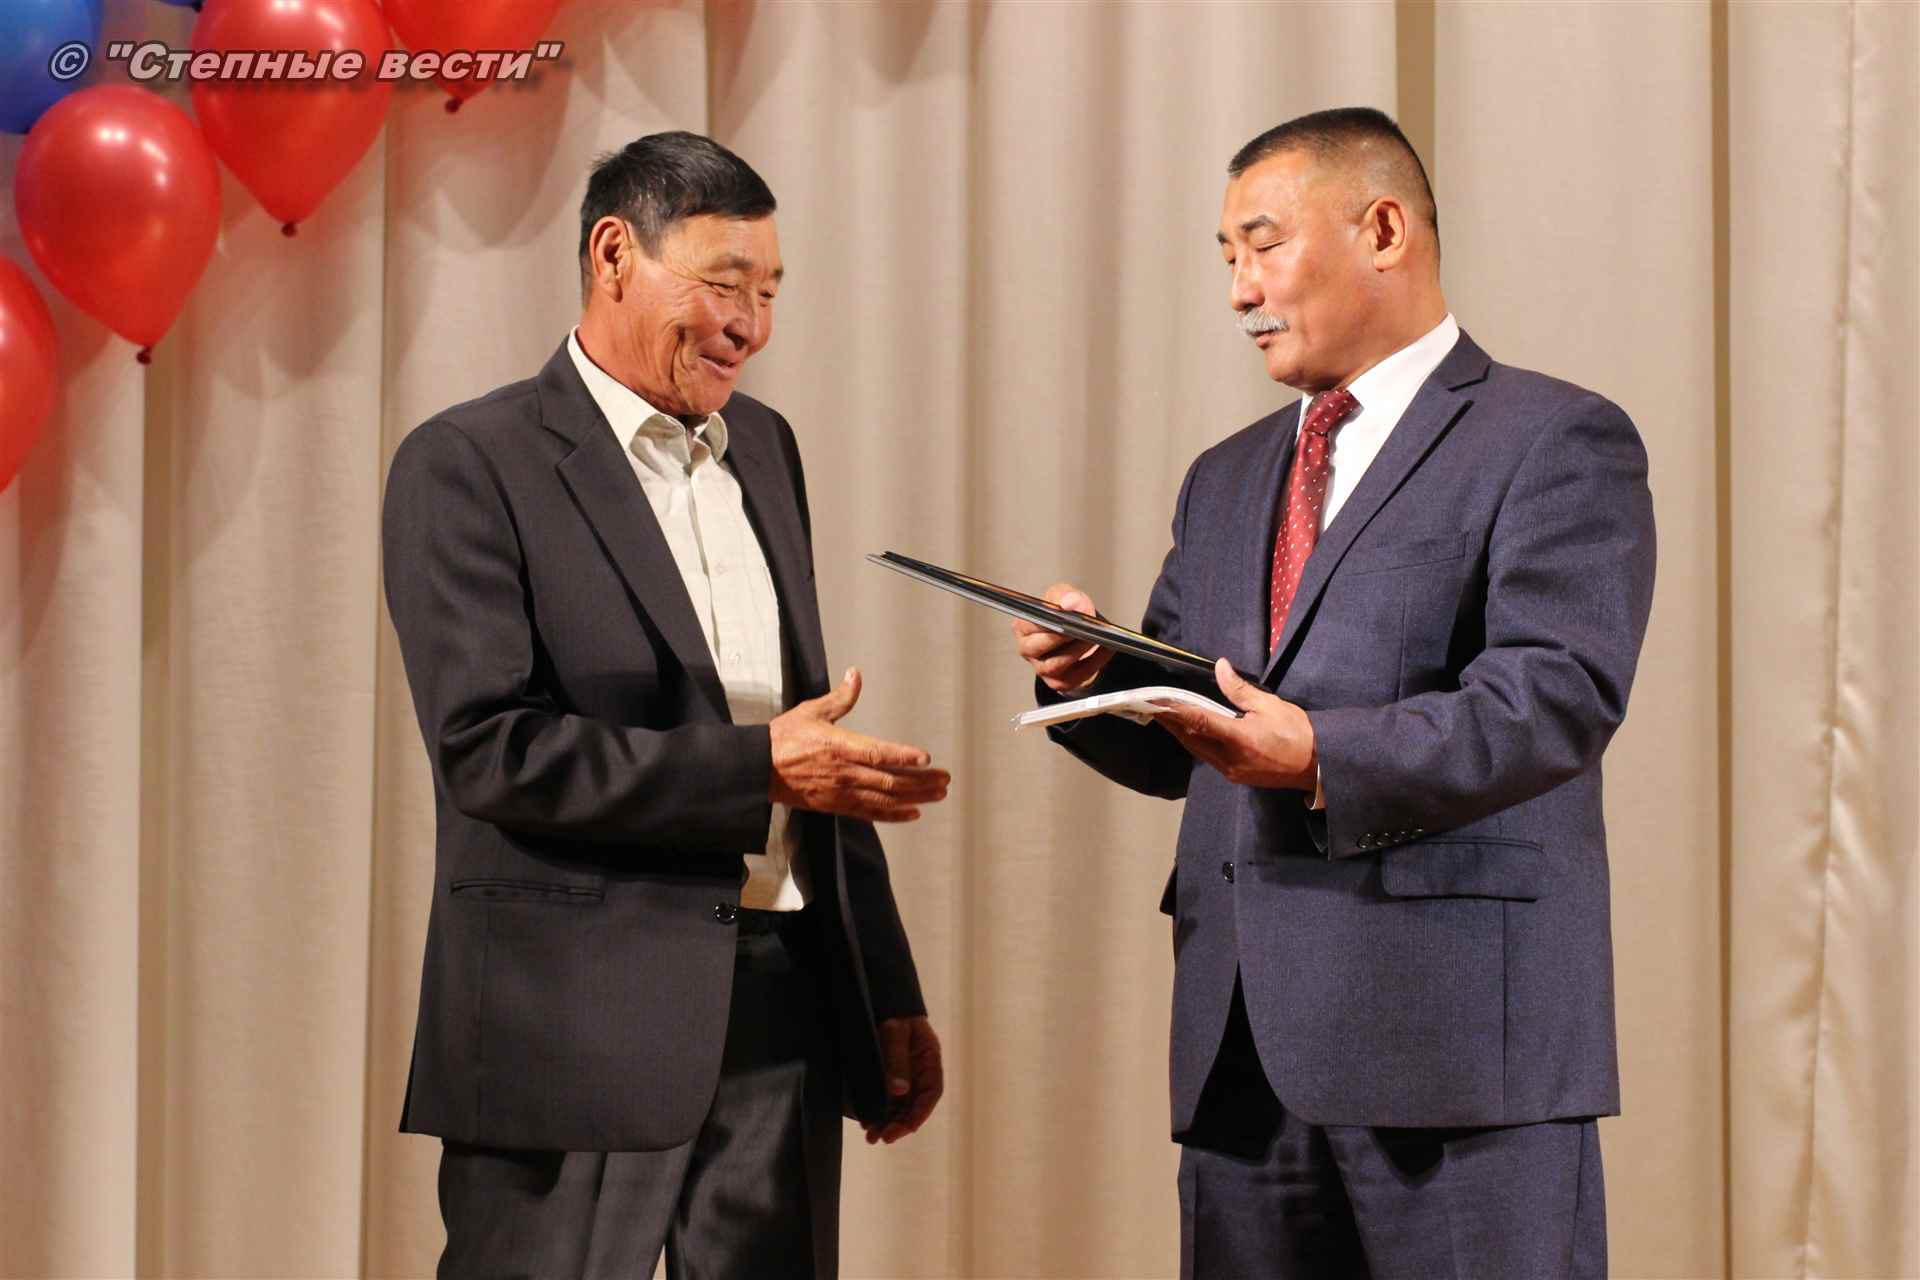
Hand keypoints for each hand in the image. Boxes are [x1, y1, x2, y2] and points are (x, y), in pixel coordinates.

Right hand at [769, 668, 949, 821]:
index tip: (927, 758)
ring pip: (886, 800)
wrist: (759, 769)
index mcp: (840, 747)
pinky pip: (870, 814)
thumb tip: (856, 674)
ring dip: (916, 798)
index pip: (879, 753)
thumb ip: (840, 697)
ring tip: (938, 795)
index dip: (904, 756)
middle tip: (945, 779)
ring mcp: (842, 793)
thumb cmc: (785, 738)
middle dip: (922, 782)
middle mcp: (845, 773)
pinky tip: (913, 813)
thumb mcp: (812, 711)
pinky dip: (894, 815)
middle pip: (891, 781)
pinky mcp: (837, 806)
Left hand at [863, 1015, 942, 1143]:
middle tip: (882, 1138)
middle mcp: (919, 1072)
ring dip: (888, 1122)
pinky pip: (888, 1099)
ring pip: (900, 1106)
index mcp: (930, 1060)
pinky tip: (868, 1121)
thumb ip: (896, 1059)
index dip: (920, 1113)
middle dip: (900, 1124)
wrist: (883, 1000)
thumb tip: (899, 1091)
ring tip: (871, 1136)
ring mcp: (905, 1076)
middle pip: (914, 1105)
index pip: (931, 1092)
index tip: (907, 1129)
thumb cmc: (893, 1013)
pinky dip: (880, 1111)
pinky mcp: (890, 1076)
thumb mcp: (895, 1032)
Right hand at [1012, 583, 1113, 693]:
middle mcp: (1028, 649)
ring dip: (1077, 650)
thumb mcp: (1063, 596)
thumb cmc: (1064, 615)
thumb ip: (1065, 595)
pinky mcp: (1059, 682)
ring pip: (1055, 665)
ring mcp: (1042, 668)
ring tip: (1093, 637)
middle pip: (1037, 647)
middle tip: (1079, 627)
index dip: (1047, 621)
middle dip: (1060, 638)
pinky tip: (1104, 649)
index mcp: (1023, 627)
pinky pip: (1075, 676)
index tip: (1064, 614)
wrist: (1078, 633)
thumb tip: (1069, 603)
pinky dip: (1093, 662)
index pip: (1028, 625)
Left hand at [1149, 658, 1316, 789]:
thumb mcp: (1270, 705)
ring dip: (1181, 733)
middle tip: (1152, 706)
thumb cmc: (1297, 732)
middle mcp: (1230, 759)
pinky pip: (1208, 757)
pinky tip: (1191, 732)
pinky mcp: (1236, 776)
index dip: (1174, 710)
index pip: (1199, 721)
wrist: (1318, 765)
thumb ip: (1240, 689)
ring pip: (1197, 750)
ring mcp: (1232, 771)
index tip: (1155, 701)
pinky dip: (1196, 742)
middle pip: (1191, 738)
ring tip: (1165, 717)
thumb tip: (1220, 667)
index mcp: (1239, 739)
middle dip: (1171, 722)